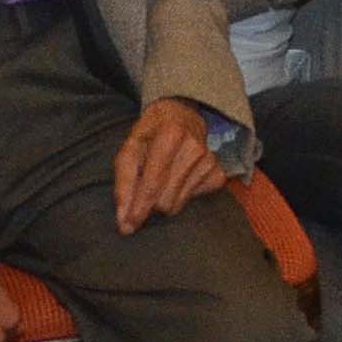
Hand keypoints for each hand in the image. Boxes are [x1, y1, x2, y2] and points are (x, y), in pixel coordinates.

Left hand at [111, 95, 223, 231]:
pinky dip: (181, 196)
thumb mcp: (130, 147)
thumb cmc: (150, 132)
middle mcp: (194, 148)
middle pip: (166, 200)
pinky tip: (178, 179)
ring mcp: (209, 161)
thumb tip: (123, 219)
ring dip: (164, 199)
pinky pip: (194, 201)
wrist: (181, 114)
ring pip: (178, 204)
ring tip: (161, 180)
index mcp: (170, 135)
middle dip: (149, 203)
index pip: (153, 183)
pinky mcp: (218, 173)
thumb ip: (124, 182)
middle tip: (142, 192)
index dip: (138, 208)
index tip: (127, 227)